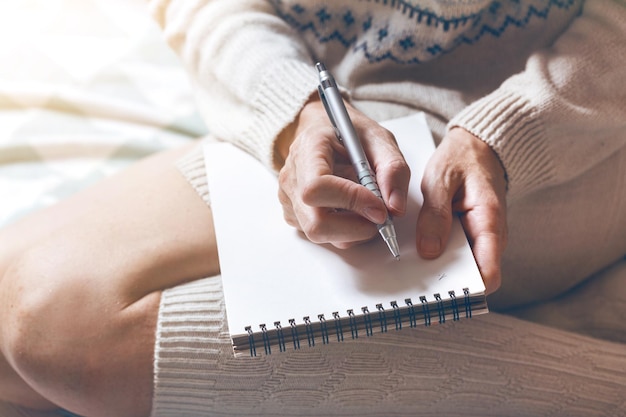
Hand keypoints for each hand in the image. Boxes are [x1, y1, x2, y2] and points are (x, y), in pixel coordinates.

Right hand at [276, 97, 409, 248]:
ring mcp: (289, 200)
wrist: (323, 131)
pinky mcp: (294, 216)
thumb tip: (395, 208)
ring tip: (363, 203)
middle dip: (356, 227)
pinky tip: (349, 207)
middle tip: (379, 214)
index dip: (351, 201)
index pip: (318, 188)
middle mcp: (291, 179)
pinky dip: (343, 229)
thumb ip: (392, 169)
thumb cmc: (348, 133)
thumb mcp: (379, 139)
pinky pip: (321, 235)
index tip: (379, 206)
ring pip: (320, 234)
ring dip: (352, 228)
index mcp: (308, 150)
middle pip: (316, 223)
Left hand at [417, 128, 507, 293]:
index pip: (488, 273)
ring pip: (461, 267)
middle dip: (447, 281)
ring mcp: (478, 238)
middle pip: (472, 275)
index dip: (467, 288)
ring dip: (440, 269)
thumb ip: (436, 214)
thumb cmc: (462, 159)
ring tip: (411, 265)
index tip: (440, 292)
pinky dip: (438, 255)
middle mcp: (489, 236)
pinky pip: (454, 254)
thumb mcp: (442, 179)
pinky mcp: (467, 236)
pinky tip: (417, 250)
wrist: (476, 147)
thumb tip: (430, 251)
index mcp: (490, 222)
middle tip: (416, 281)